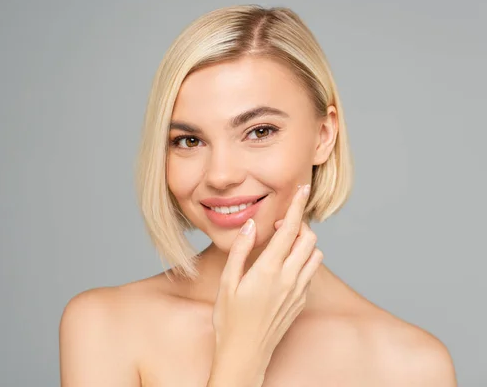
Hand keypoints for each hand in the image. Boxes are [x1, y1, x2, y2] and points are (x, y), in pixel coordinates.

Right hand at [212, 184, 323, 361]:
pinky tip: (284, 269)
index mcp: (269, 270)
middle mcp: (289, 279)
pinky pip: (310, 274)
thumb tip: (250, 226)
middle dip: (299, 225)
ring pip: (315, 255)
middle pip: (308, 239)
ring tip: (284, 246)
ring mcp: (298, 292)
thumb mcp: (227, 282)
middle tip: (281, 226)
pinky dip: (303, 263)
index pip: (289, 230)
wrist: (245, 354)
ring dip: (304, 244)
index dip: (296, 206)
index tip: (302, 188)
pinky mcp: (301, 302)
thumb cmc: (229, 319)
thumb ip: (241, 251)